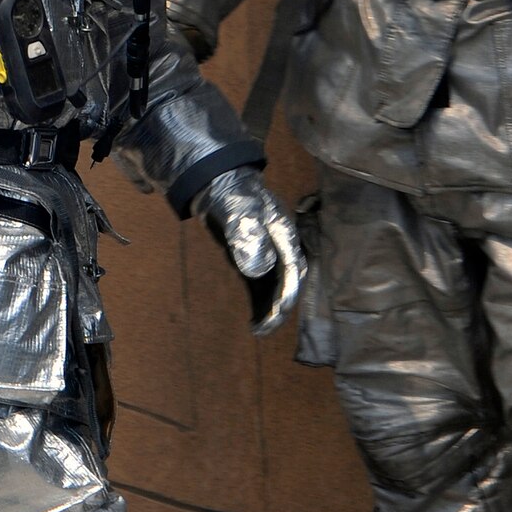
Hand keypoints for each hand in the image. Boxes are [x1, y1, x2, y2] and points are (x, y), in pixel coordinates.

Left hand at [191, 166, 303, 335]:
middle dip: (280, 307)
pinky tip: (252, 317)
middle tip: (264, 329)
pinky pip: (261, 283)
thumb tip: (258, 270)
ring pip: (275, 285)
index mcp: (284, 235)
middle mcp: (281, 246)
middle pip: (288, 281)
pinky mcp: (254, 256)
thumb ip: (248, 238)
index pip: (293, 270)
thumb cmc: (233, 195)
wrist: (218, 182)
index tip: (276, 313)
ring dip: (270, 307)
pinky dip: (259, 300)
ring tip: (258, 329)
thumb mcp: (240, 214)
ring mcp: (268, 252)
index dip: (287, 294)